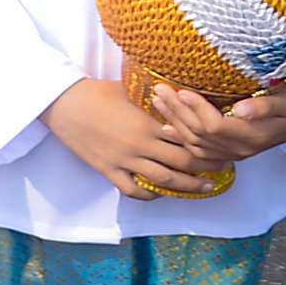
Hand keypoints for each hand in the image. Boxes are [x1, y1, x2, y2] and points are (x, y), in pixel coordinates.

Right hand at [42, 78, 228, 198]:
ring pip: (165, 181)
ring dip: (188, 186)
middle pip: (184, 163)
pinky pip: (133, 189)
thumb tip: (180, 97)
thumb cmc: (95, 91)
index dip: (209, 146)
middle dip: (207, 168)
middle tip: (222, 168)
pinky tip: (160, 192)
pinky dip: (150, 194)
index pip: (188, 139)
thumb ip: (156, 100)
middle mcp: (140, 145)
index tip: (223, 147)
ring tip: (204, 187)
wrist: (62, 103)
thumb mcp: (130, 89)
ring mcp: (124, 160)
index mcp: (148, 123)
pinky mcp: (108, 169)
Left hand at [152, 83, 285, 162]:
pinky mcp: (230, 151)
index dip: (196, 109)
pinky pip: (200, 150)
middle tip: (159, 89)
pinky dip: (182, 137)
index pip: (215, 126)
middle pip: (200, 134)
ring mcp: (235, 153)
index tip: (181, 90)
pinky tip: (166, 126)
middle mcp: (241, 149)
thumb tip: (240, 109)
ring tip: (158, 100)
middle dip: (177, 111)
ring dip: (174, 121)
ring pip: (196, 143)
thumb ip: (265, 106)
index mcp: (254, 136)